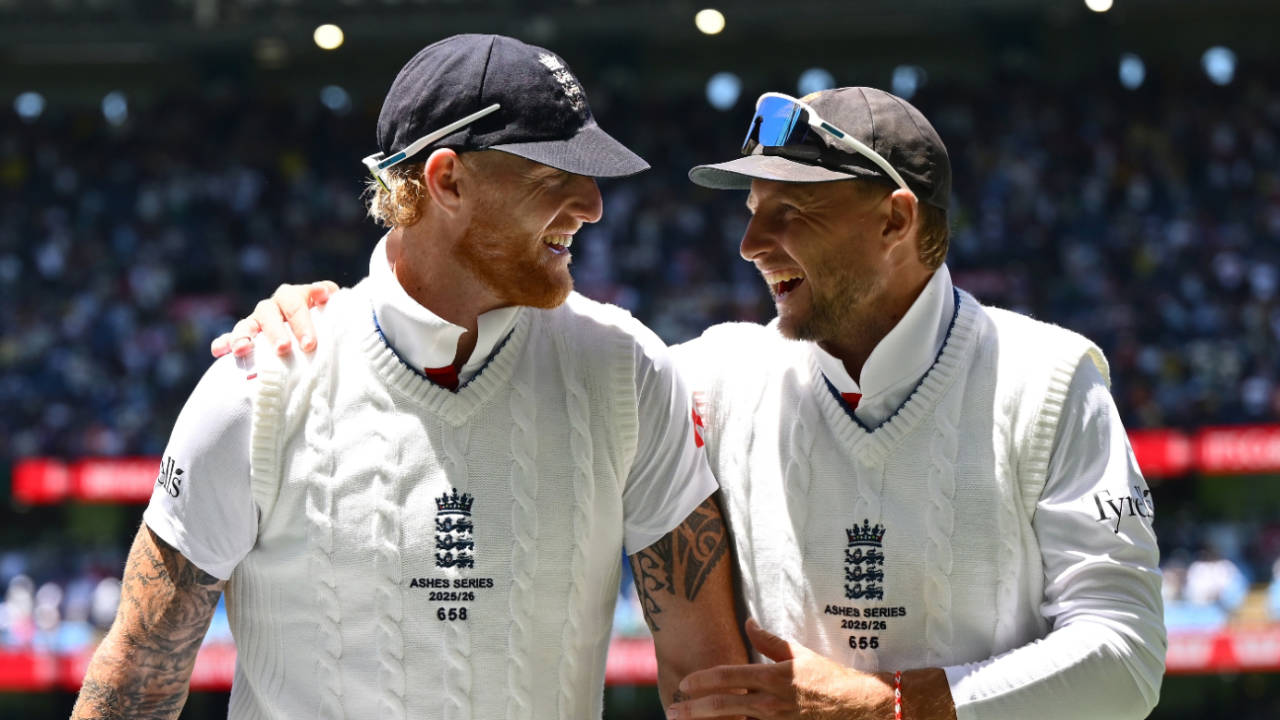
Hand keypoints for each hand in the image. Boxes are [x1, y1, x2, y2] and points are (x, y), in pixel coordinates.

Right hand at [210, 281, 338, 357]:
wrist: (313, 333)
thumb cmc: (325, 323)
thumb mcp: (333, 311)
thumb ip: (333, 303)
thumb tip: (327, 293)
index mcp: (293, 296)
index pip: (295, 304)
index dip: (301, 323)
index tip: (309, 344)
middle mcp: (273, 306)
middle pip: (269, 314)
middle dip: (276, 332)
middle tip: (283, 349)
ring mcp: (256, 321)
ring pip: (247, 325)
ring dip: (243, 336)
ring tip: (242, 349)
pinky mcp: (245, 337)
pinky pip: (230, 338)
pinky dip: (224, 342)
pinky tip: (218, 351)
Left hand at [668, 617, 892, 719]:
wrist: (858, 706)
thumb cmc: (827, 677)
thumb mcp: (798, 653)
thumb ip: (768, 640)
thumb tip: (747, 622)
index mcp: (772, 677)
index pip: (727, 677)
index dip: (702, 681)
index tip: (684, 684)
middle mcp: (771, 703)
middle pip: (723, 707)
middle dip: (694, 710)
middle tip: (673, 711)